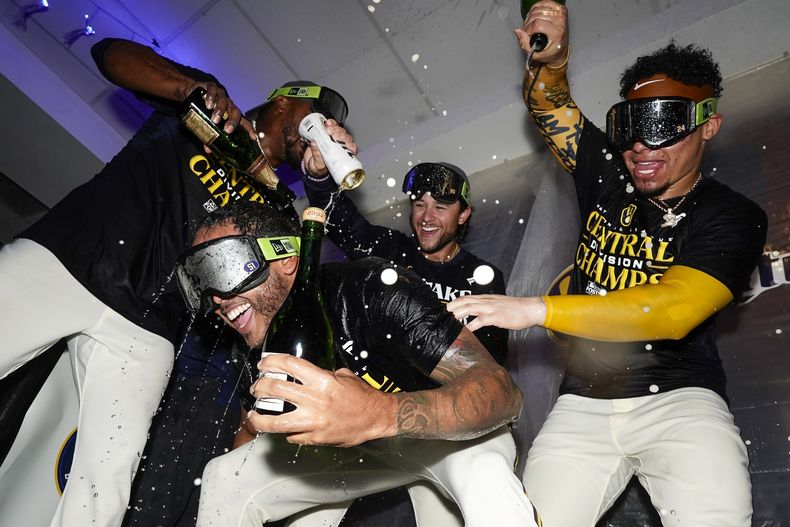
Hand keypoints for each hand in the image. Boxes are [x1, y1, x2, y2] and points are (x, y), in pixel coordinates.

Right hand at [185, 80, 252, 137]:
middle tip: (227, 130)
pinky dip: (211, 97)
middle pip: (235, 111)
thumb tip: (208, 150)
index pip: (243, 121)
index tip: (253, 137)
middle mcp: (228, 104)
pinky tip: (208, 105)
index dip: (249, 128)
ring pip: (224, 101)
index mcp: (230, 113)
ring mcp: (220, 94)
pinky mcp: (210, 87)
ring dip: (220, 111)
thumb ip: (209, 135)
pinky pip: (213, 91)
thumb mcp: (206, 123)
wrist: (191, 92)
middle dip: (233, 121)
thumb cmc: (203, 109)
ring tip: (214, 119)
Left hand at [248, 354, 393, 446]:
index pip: (288, 365)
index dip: (271, 362)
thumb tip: (306, 375)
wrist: (377, 418)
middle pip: (275, 389)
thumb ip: (323, 374)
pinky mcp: (315, 438)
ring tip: (254, 415)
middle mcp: (314, 399)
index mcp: (322, 380)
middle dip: (260, 387)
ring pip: (275, 421)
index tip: (263, 363)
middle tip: (256, 388)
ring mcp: (313, 421)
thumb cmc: (362, 397)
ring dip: (260, 417)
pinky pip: (291, 436)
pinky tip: (282, 428)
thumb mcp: (344, 376)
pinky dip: (284, 432)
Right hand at [302, 119, 358, 177]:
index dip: (349, 144)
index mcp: (343, 156)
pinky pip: (333, 126)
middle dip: (340, 134)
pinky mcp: (328, 133)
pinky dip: (331, 123)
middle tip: (332, 136)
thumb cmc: (317, 167)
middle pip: (346, 137)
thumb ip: (317, 157)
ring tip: (328, 129)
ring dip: (335, 128)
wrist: (309, 162)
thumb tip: (315, 145)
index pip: (351, 148)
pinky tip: (327, 123)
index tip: (343, 143)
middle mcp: (341, 147)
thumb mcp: (318, 166)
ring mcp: (335, 139)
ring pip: (340, 130)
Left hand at [446, 295, 545, 331]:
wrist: (530, 308)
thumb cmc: (515, 309)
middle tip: (440, 316)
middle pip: (463, 301)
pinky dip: (471, 325)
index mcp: (485, 298)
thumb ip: (486, 307)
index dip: (453, 303)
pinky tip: (465, 331)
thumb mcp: (498, 304)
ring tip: (448, 322)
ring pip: (469, 308)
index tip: (444, 310)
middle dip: (450, 308)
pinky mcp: (496, 317)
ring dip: (456, 314)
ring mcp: (490, 308)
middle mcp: (486, 301)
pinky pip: (480, 321)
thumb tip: (475, 313)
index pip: (465, 298)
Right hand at [514, 0, 568, 65]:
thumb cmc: (551, 52)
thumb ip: (525, 43)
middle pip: (536, 15)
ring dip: (531, 16)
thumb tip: (518, 31)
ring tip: (532, 24)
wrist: (561, 49)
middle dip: (529, 23)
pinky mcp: (560, 8)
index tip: (528, 34)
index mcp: (556, 33)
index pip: (537, 24)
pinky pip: (543, 3)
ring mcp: (561, 14)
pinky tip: (536, 16)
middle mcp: (560, 22)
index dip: (529, 29)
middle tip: (530, 31)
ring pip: (538, 9)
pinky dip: (536, 8)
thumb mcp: (536, 54)